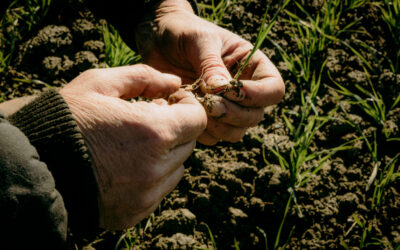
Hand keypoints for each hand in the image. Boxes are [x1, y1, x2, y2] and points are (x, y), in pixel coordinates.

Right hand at [59, 65, 206, 228]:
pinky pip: (160, 190)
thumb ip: (144, 77)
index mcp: (153, 132)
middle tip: (149, 119)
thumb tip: (173, 82)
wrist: (36, 162)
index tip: (170, 103)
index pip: (198, 119)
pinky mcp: (136, 212)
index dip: (187, 107)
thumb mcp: (100, 83)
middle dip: (175, 128)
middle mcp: (156, 167)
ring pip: (177, 169)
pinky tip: (128, 166)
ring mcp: (147, 194)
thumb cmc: (68, 118)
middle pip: (188, 144)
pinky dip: (153, 176)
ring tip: (136, 143)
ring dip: (166, 154)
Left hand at [135, 0, 284, 144]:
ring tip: (196, 109)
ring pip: (236, 131)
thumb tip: (222, 91)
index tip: (231, 91)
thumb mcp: (199, 40)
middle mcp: (242, 89)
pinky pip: (212, 137)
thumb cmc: (183, 32)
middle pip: (255, 116)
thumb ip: (212, 65)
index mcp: (251, 65)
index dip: (258, 96)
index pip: (273, 89)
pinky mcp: (205, 118)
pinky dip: (200, 131)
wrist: (156, 40)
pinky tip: (184, 113)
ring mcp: (225, 107)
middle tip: (210, 105)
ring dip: (218, 127)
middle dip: (234, 114)